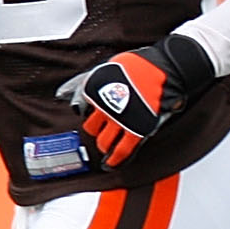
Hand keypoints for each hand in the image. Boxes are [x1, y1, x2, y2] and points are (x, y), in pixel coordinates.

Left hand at [57, 38, 211, 167]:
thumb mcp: (108, 67)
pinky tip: (111, 164)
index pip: (82, 109)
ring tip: (107, 148)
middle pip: (90, 127)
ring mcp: (121, 119)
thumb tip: (62, 93)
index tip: (91, 116)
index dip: (87, 113)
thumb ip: (85, 80)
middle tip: (102, 131)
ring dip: (104, 145)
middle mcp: (105, 106)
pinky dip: (116, 159)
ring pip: (104, 141)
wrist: (166, 67)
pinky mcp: (138, 128)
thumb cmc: (141, 64)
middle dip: (95, 130)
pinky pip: (124, 149)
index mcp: (95, 89)